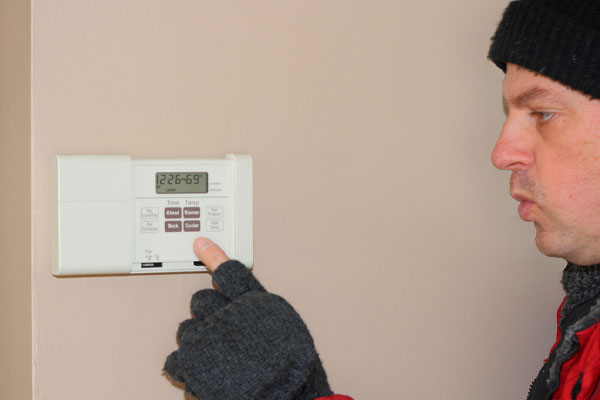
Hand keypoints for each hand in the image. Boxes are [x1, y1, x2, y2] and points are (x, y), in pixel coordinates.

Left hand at [163, 240, 332, 399]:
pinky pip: (176, 359)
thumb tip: (245, 304)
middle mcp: (227, 314)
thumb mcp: (286, 325)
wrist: (285, 395)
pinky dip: (187, 367)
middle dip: (210, 314)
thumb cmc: (292, 368)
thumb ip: (261, 308)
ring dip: (198, 341)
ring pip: (186, 329)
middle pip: (201, 300)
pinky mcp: (191, 362)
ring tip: (219, 359)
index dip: (214, 256)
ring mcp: (207, 337)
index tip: (201, 244)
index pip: (230, 272)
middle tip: (225, 335)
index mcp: (253, 302)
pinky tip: (204, 373)